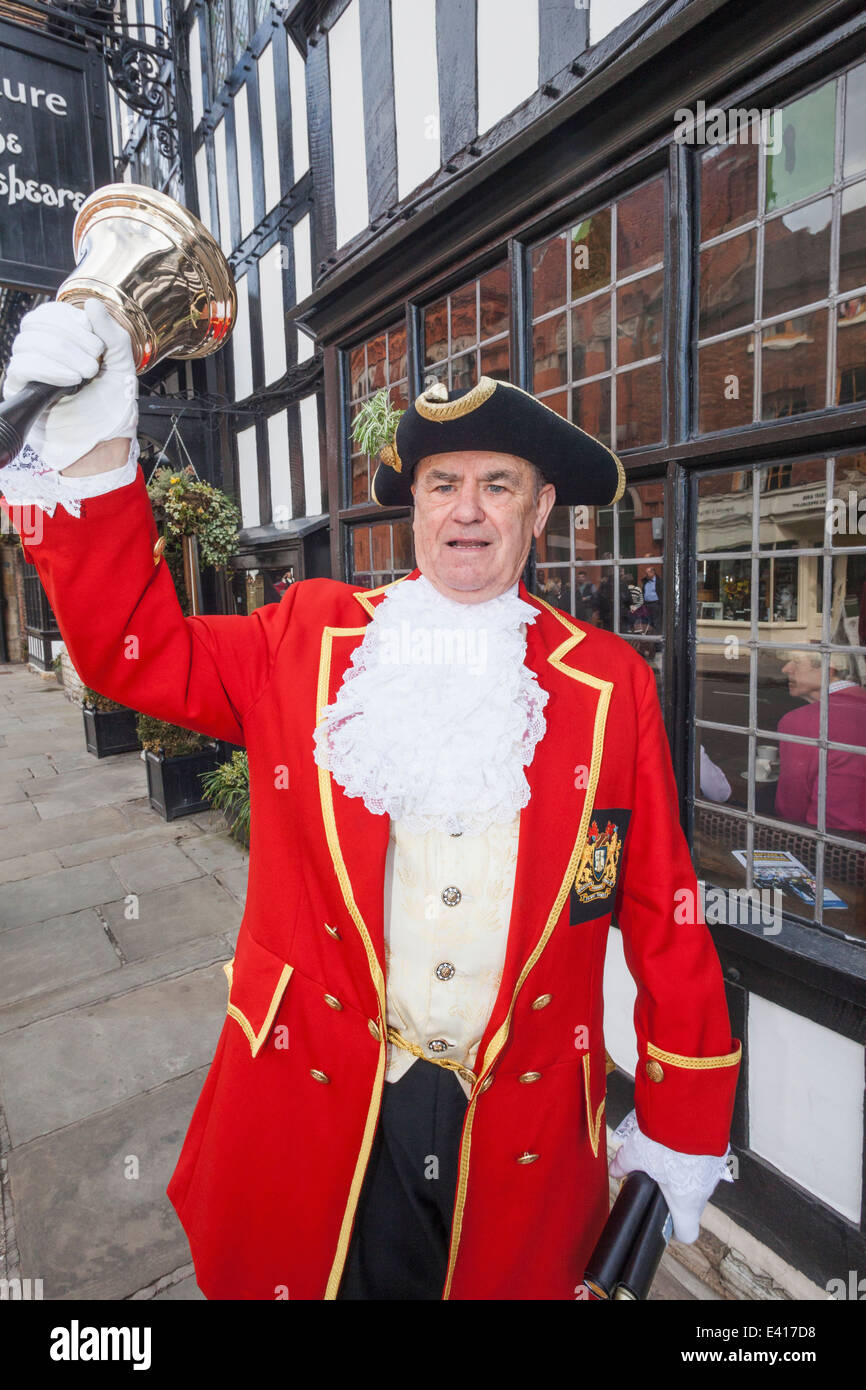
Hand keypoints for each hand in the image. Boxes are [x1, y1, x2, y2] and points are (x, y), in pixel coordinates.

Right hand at [3, 299, 137, 470]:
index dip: (72, 320)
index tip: (96, 342)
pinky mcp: (20, 391)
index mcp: (62, 341)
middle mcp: (41, 352)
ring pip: (27, 342)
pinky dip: (48, 368)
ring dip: (63, 354)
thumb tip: (91, 303)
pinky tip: (69, 380)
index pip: (50, 312)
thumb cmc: (111, 406)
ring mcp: (28, 371)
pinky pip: (21, 366)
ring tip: (85, 374)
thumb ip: (111, 333)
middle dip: (70, 337)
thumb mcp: (122, 364)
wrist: (105, 441)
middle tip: (94, 360)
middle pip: (36, 323)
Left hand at [608, 1110, 732, 1244]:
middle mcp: (704, 1192)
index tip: (660, 1215)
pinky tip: (680, 1140)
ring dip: (684, 1172)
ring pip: (697, 1180)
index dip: (673, 1229)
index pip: (687, 1232)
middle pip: (690, 1203)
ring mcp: (714, 1173)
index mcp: (686, 1203)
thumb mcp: (637, 1154)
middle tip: (655, 1174)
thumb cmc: (665, 1142)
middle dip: (673, 1191)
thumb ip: (625, 1165)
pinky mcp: (719, 1153)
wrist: (690, 1112)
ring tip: (666, 1152)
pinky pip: (705, 1162)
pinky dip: (694, 1156)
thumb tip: (615, 1169)